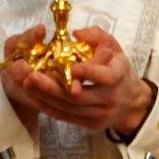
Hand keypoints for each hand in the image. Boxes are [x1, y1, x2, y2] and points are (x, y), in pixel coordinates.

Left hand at [4, 25, 155, 137]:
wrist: (132, 103)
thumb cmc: (118, 68)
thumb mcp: (114, 46)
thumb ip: (96, 36)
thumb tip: (77, 34)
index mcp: (119, 76)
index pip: (106, 77)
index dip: (89, 73)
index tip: (71, 67)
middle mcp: (110, 98)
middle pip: (79, 97)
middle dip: (53, 87)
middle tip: (32, 76)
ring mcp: (99, 114)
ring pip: (69, 108)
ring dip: (46, 97)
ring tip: (27, 85)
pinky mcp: (90, 125)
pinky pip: (66, 117)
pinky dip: (49, 108)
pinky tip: (35, 97)